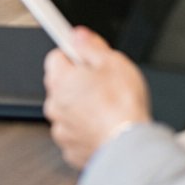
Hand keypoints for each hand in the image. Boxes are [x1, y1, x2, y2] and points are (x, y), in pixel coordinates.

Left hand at [43, 27, 150, 168]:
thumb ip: (91, 45)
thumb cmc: (121, 106)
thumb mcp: (112, 61)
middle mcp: (54, 105)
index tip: (83, 54)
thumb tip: (79, 35)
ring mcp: (61, 129)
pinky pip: (76, 133)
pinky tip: (104, 126)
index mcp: (60, 80)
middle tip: (103, 83)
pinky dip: (87, 129)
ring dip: (82, 107)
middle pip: (61, 84)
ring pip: (68, 110)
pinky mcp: (71, 149)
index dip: (73, 54)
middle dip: (78, 81)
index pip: (55, 57)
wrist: (129, 145)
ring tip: (107, 108)